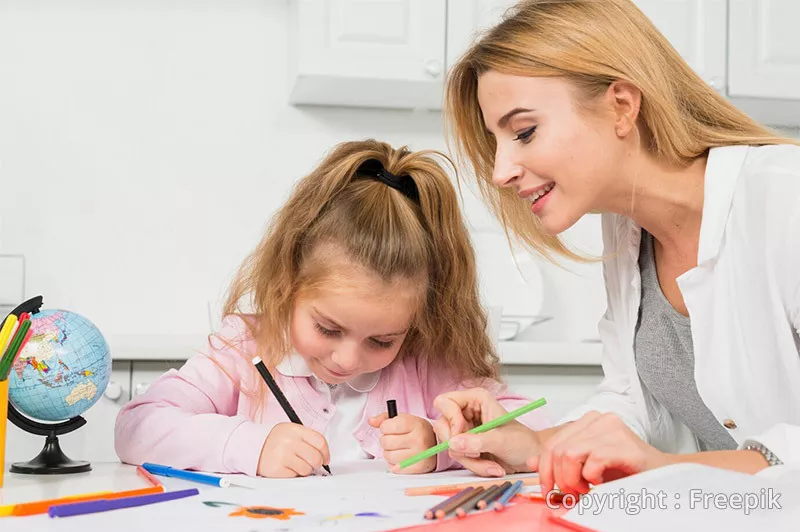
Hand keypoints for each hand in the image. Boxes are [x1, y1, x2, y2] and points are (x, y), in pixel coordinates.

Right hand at [257, 422, 330, 477]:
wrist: (251, 446)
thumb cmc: (274, 440)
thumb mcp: (291, 432)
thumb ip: (307, 439)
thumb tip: (324, 455)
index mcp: (295, 430)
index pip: (320, 441)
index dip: (326, 452)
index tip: (325, 458)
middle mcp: (290, 441)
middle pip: (316, 458)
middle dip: (316, 464)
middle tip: (310, 464)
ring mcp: (283, 455)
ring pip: (307, 469)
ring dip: (304, 470)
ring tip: (295, 464)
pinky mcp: (277, 469)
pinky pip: (295, 476)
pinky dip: (293, 474)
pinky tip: (287, 468)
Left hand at [368, 412, 436, 473]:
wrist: (435, 444)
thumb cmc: (417, 431)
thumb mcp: (404, 419)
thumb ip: (385, 418)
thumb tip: (371, 421)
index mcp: (415, 424)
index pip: (387, 426)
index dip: (384, 427)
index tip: (390, 428)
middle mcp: (418, 439)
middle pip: (386, 441)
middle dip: (386, 440)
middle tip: (394, 439)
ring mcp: (419, 455)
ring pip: (388, 455)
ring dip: (388, 452)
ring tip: (397, 448)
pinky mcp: (417, 468)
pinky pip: (393, 468)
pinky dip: (393, 463)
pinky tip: (401, 457)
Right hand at [433, 388, 540, 476]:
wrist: (532, 458)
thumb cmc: (523, 442)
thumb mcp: (502, 440)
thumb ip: (478, 441)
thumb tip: (453, 443)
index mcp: (476, 399)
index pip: (445, 402)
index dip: (450, 418)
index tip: (462, 434)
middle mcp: (467, 412)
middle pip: (443, 425)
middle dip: (460, 445)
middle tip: (477, 453)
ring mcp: (465, 430)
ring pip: (450, 445)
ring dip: (470, 459)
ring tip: (491, 463)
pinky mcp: (466, 446)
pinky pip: (458, 457)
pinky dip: (474, 465)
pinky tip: (491, 466)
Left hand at [529, 411, 673, 494]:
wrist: (661, 475)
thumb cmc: (626, 471)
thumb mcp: (586, 465)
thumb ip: (560, 460)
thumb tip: (530, 461)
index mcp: (587, 422)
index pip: (552, 443)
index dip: (544, 468)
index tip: (548, 488)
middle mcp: (598, 419)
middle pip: (557, 449)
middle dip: (558, 477)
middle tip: (571, 492)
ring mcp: (611, 428)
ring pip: (569, 454)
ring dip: (573, 479)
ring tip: (586, 487)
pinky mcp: (623, 443)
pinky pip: (592, 461)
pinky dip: (590, 477)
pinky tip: (600, 482)